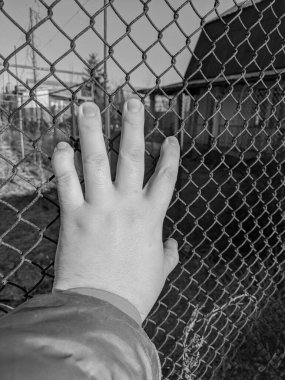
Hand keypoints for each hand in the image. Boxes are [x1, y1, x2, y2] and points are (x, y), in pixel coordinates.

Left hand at [51, 99, 179, 321]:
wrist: (102, 308)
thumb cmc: (134, 291)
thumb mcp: (160, 271)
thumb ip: (169, 254)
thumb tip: (175, 245)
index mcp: (151, 217)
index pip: (165, 177)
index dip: (170, 155)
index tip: (171, 137)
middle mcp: (127, 204)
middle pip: (132, 156)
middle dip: (133, 125)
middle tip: (132, 100)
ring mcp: (100, 207)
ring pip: (95, 160)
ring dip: (91, 130)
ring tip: (88, 105)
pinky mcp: (74, 216)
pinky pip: (67, 182)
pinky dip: (62, 162)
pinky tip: (60, 144)